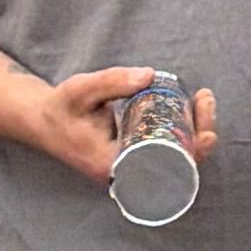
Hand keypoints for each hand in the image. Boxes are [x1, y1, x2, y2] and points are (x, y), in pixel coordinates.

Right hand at [25, 65, 215, 186]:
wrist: (43, 121)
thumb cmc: (61, 107)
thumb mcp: (82, 90)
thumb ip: (111, 81)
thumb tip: (149, 75)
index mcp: (114, 167)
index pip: (165, 169)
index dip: (193, 152)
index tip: (208, 131)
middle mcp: (125, 175)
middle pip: (178, 165)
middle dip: (200, 133)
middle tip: (205, 98)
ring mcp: (130, 169)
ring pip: (174, 159)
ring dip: (195, 132)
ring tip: (204, 100)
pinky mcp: (133, 158)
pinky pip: (165, 154)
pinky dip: (183, 136)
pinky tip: (194, 114)